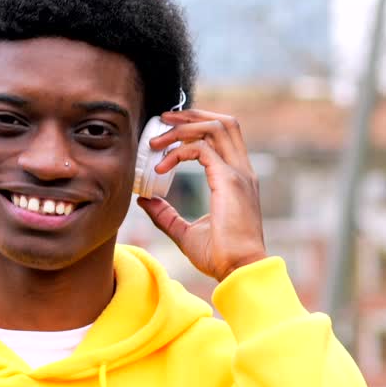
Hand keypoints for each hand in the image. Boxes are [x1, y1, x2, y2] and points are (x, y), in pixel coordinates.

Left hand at [136, 109, 266, 282]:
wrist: (239, 271)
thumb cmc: (220, 256)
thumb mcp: (186, 232)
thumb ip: (166, 215)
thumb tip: (144, 200)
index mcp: (236, 178)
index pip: (222, 135)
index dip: (195, 126)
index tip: (167, 132)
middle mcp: (241, 170)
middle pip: (223, 122)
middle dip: (191, 115)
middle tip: (162, 120)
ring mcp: (238, 173)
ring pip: (215, 128)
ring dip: (183, 128)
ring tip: (157, 140)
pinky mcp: (230, 181)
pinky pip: (202, 150)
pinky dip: (178, 152)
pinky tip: (161, 167)